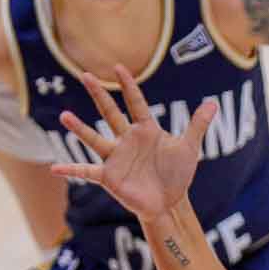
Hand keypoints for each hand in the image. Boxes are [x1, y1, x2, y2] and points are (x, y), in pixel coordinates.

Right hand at [49, 65, 215, 220]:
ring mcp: (116, 158)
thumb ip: (198, 124)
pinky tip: (56, 168)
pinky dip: (72, 170)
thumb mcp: (189, 147)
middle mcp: (128, 140)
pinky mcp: (109, 177)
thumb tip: (213, 102)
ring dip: (80, 128)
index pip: (136, 103)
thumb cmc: (178, 174)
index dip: (129, 86)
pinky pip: (87, 172)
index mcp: (146, 130)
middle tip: (85, 74)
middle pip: (110, 113)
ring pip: (95, 139)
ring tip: (64, 116)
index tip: (119, 67)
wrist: (170, 202)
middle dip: (99, 94)